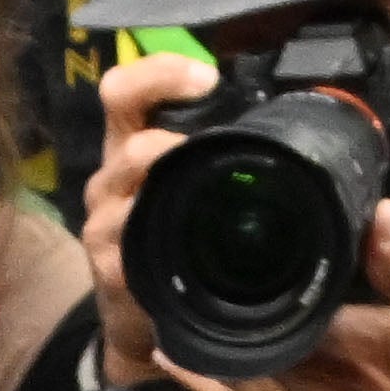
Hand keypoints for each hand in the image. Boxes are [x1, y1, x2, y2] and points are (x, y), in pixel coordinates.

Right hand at [73, 50, 214, 390]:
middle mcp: (110, 177)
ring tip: (196, 172)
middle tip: (211, 123)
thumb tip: (285, 126)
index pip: (125, 89)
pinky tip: (182, 238)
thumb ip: (210, 158)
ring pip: (126, 170)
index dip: (160, 71)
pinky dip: (160, 231)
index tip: (207, 77)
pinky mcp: (110, 263)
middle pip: (123, 120)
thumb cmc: (169, 245)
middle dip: (169, 112)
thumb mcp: (180, 192)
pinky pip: (131, 239)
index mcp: (128, 148)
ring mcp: (104, 219)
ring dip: (164, 163)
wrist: (137, 318)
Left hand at [161, 203, 389, 390]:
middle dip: (220, 302)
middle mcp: (306, 376)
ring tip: (174, 303)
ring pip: (228, 370)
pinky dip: (200, 382)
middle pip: (244, 332)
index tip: (225, 243)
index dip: (247, 271)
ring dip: (203, 338)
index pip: (275, 298)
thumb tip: (375, 210)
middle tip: (191, 266)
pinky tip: (173, 359)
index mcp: (339, 337)